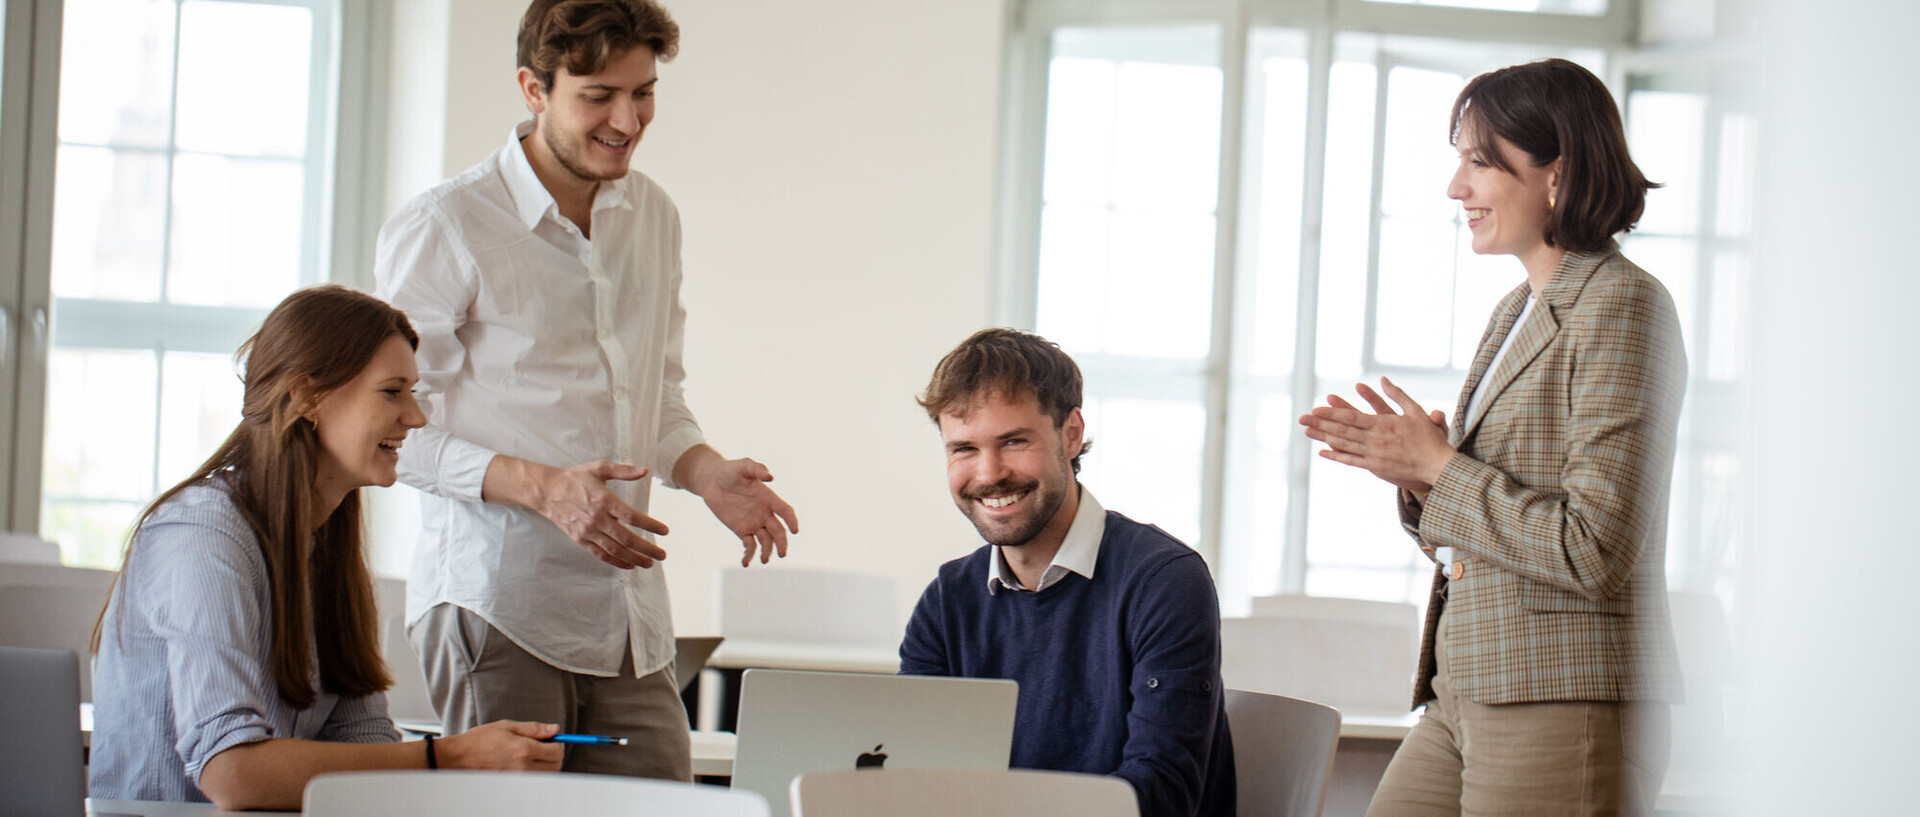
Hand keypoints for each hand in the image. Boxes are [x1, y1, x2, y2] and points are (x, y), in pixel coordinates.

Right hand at [437, 720, 562, 770]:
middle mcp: (523, 767)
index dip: (558, 744)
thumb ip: (534, 729)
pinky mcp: (512, 785)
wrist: (459, 758)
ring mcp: (518, 779)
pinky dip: (534, 772)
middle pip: (555, 766)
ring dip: (544, 764)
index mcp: (523, 749)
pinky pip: (532, 780)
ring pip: (545, 775)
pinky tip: (522, 763)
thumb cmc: (479, 740)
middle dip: (553, 755)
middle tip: (543, 746)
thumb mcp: (507, 726)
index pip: (556, 752)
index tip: (552, 740)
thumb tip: (554, 729)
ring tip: (529, 754)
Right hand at [535, 460, 670, 568]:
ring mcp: (587, 531)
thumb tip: (645, 470)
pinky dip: (616, 561)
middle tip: (662, 555)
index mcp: (603, 499)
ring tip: (650, 563)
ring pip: (615, 549)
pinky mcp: (580, 539)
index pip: (632, 516)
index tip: (664, 531)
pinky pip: (600, 554)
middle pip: (626, 537)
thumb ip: (623, 470)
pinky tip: (630, 565)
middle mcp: (596, 518)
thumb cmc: (576, 478)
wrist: (547, 491)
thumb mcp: (599, 468)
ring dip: (634, 558)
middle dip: (646, 548)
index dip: (650, 525)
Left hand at [692, 456, 798, 566]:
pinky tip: (745, 562)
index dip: (792, 520)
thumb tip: (770, 476)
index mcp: (769, 499)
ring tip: (763, 560)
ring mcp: (754, 523)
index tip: (795, 530)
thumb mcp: (743, 465)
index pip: (785, 511)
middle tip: (782, 554)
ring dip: (767, 551)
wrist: (712, 480)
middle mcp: (765, 513)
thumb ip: (756, 469)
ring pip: (766, 541)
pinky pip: (748, 545)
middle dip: (782, 543)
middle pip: (778, 531)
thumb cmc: (731, 470)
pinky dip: (748, 555)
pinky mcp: (741, 530)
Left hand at [1299, 377, 1454, 492]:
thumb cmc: (1429, 438)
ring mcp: (1373, 455)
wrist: (1437, 465)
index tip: (1316, 409)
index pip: (1351, 417)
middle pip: (1342, 430)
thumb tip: (1384, 379)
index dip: (1331, 413)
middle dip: (1320, 424)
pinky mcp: (1375, 467)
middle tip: (1302, 419)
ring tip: (1307, 432)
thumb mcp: (1415, 411)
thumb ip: (1397, 395)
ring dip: (1323, 438)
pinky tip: (1323, 453)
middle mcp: (1374, 440)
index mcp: (1383, 424)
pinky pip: (1352, 461)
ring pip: (1343, 445)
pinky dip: (1336, 456)